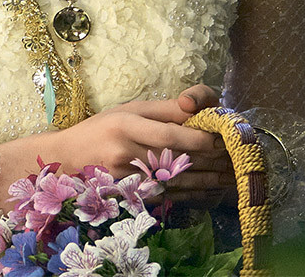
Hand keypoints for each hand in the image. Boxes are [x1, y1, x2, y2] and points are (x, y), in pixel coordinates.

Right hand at [0, 84, 233, 211]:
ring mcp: (130, 178)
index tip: (219, 137)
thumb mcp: (127, 109)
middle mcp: (127, 151)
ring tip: (234, 172)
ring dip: (212, 177)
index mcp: (126, 123)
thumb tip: (199, 110)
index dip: (200, 138)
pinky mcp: (133, 196)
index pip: (171, 132)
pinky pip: (173, 194)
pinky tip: (215, 186)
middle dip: (213, 159)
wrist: (66, 161)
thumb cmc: (100, 129)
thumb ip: (164, 109)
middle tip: (237, 156)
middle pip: (181, 158)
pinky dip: (197, 191)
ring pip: (181, 179)